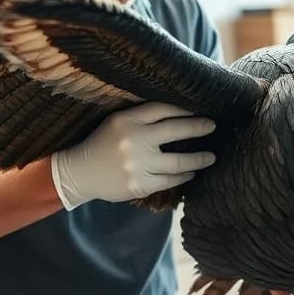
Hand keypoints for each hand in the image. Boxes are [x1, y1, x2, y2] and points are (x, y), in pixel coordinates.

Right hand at [51, 102, 215, 209]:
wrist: (80, 172)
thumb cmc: (102, 143)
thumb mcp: (117, 122)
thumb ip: (143, 117)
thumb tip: (180, 113)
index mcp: (128, 120)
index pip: (163, 109)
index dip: (185, 109)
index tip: (199, 111)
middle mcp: (134, 140)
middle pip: (176, 131)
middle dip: (199, 128)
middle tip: (213, 126)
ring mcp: (138, 165)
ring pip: (178, 162)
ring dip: (198, 159)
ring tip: (210, 157)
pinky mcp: (139, 185)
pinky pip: (169, 180)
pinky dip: (183, 176)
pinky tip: (190, 173)